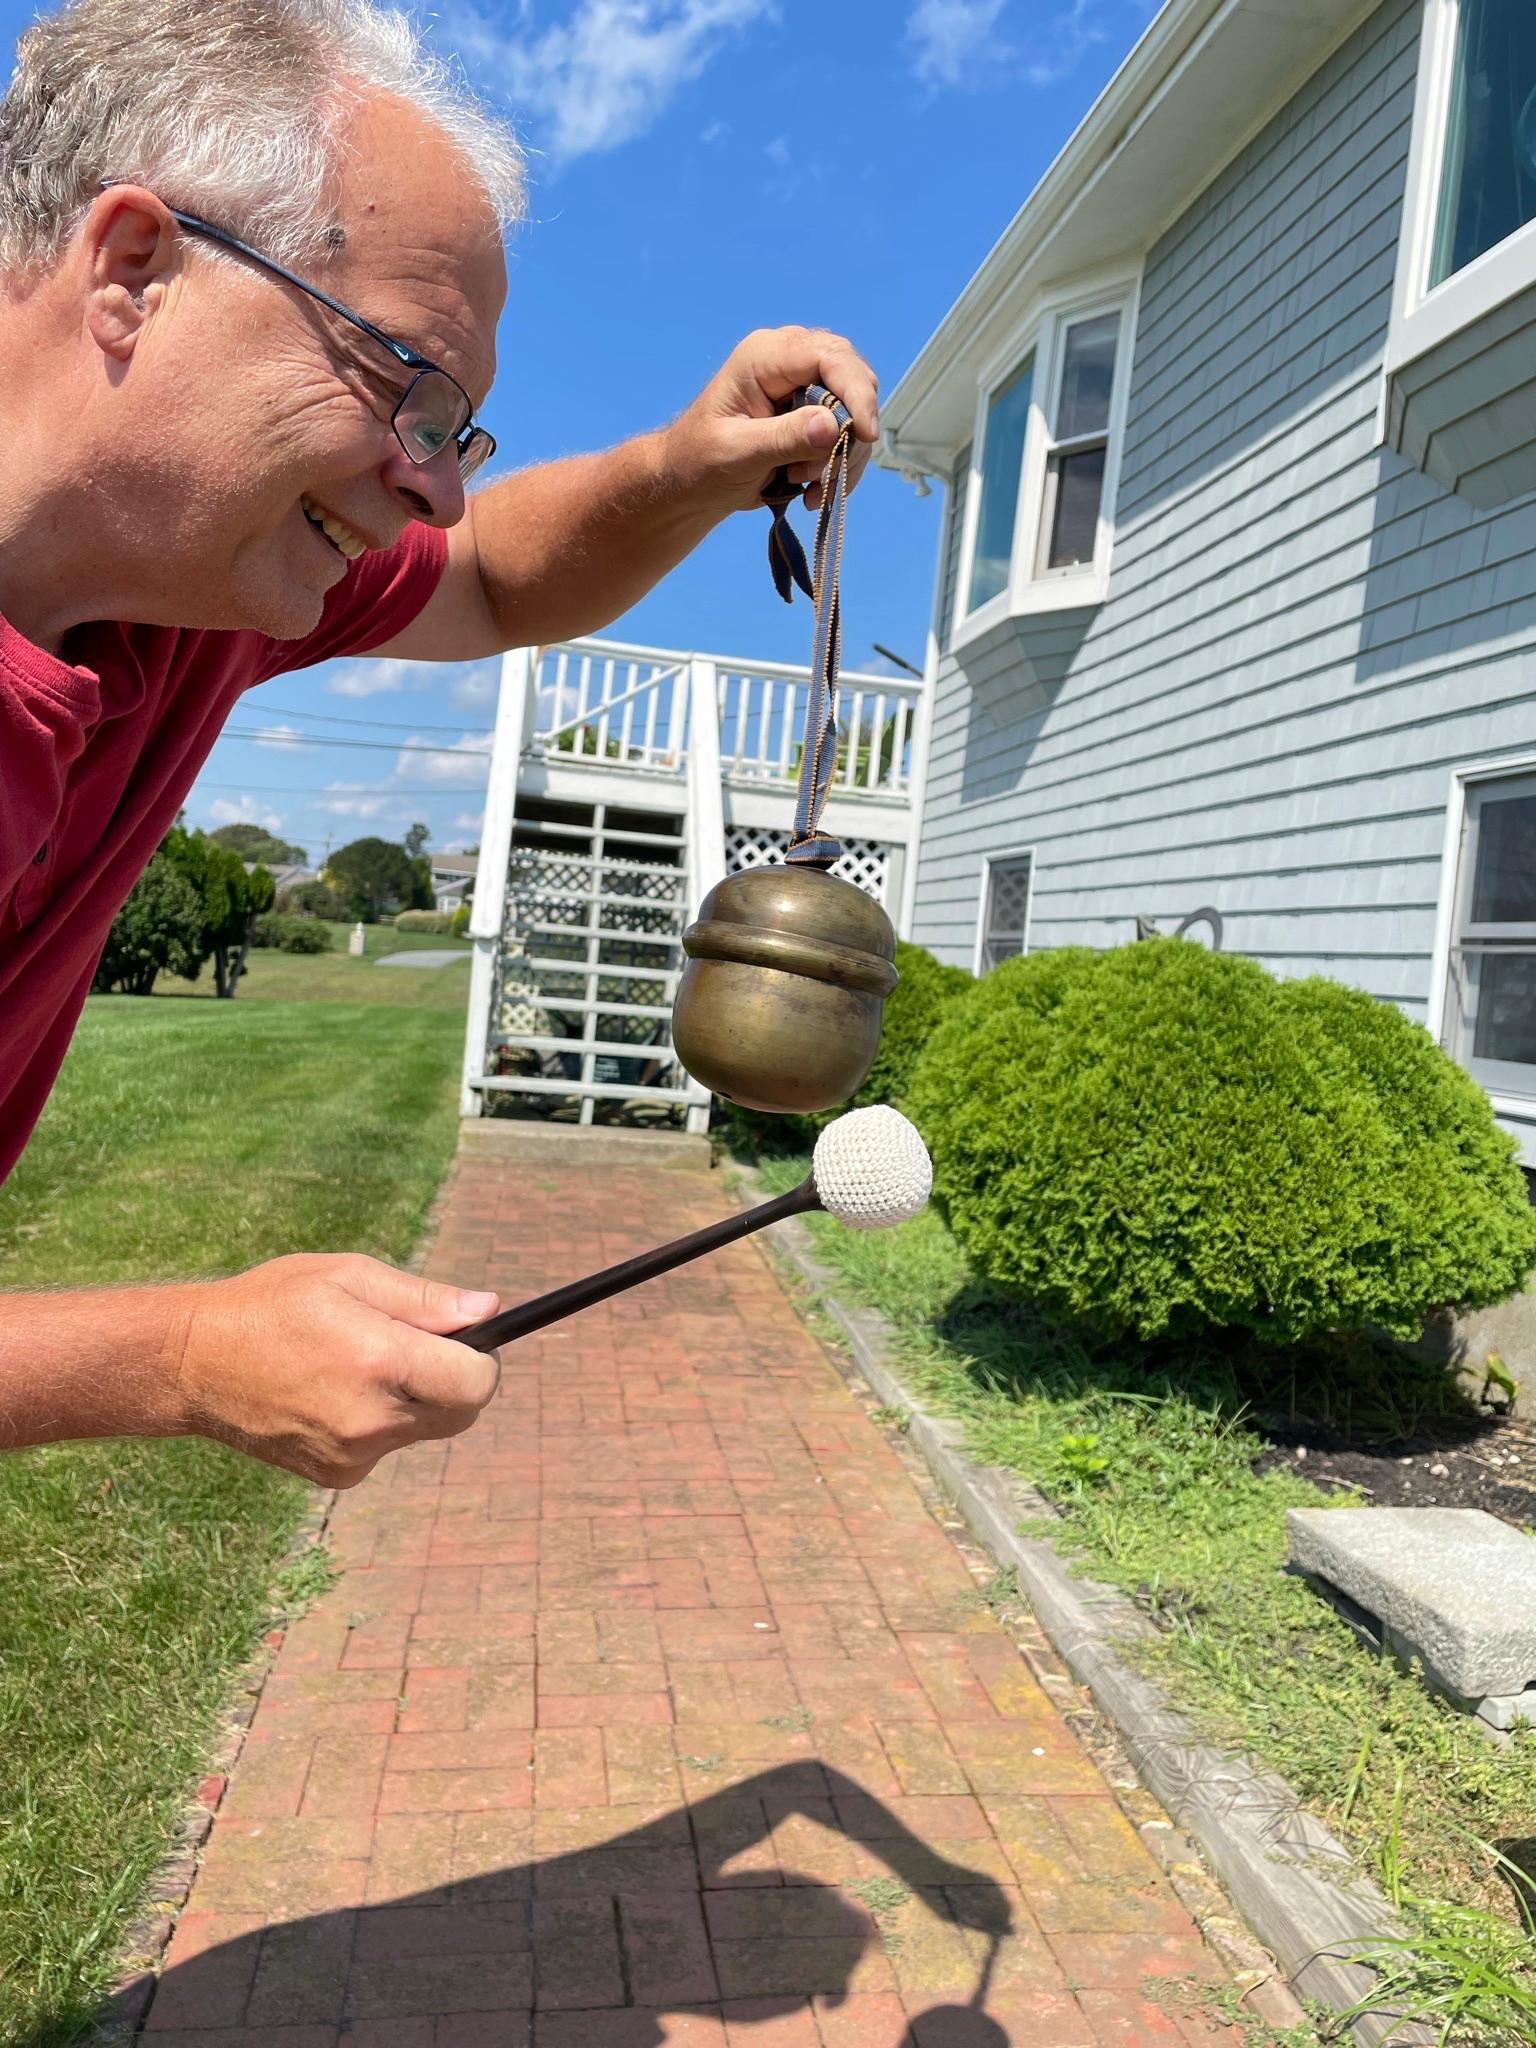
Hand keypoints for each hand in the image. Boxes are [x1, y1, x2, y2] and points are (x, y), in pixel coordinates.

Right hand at [170, 1253, 501, 1486]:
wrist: (194, 1364)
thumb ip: (425, 1299)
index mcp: (379, 1361)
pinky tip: (336, 1393)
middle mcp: (371, 1418)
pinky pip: (386, 1447)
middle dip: (455, 1380)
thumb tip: (489, 1310)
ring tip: (361, 1364)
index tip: (467, 1340)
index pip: (477, 1383)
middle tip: (415, 1347)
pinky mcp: (335, 1476)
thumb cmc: (274, 1304)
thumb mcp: (349, 1276)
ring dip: (415, 1400)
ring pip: (424, 1429)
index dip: (483, 1359)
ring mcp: (352, 1454)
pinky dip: (380, 1422)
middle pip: (461, 1413)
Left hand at [662, 325, 879, 519]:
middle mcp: (789, 361)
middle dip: (848, 431)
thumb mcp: (738, 453)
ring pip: (853, 412)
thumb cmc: (700, 463)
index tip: (866, 436)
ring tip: (803, 482)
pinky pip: (846, 434)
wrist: (689, 483)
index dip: (855, 393)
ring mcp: (802, 385)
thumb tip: (833, 425)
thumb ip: (784, 438)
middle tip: (823, 472)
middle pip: (851, 378)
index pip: (829, 357)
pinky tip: (811, 491)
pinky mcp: (811, 412)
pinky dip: (838, 467)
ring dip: (840, 456)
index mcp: (764, 356)